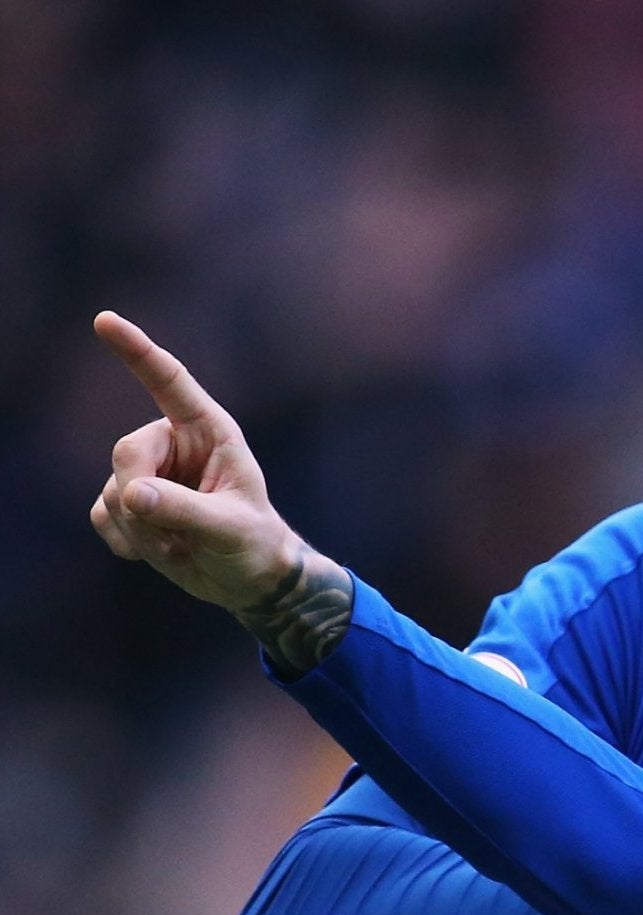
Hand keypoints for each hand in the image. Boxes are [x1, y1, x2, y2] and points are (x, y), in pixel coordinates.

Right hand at [89, 312, 304, 609]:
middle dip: (141, 497)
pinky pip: (102, 516)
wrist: (247, 579)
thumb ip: (184, 510)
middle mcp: (173, 444)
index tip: (105, 321)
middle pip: (127, 453)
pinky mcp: (128, 503)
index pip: (169, 382)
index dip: (136, 351)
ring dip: (142, 529)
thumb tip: (131, 494)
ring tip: (181, 544)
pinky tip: (160, 551)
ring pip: (113, 491)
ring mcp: (147, 473)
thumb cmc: (254, 544)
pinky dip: (127, 541)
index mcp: (208, 432)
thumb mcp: (230, 528)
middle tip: (174, 534)